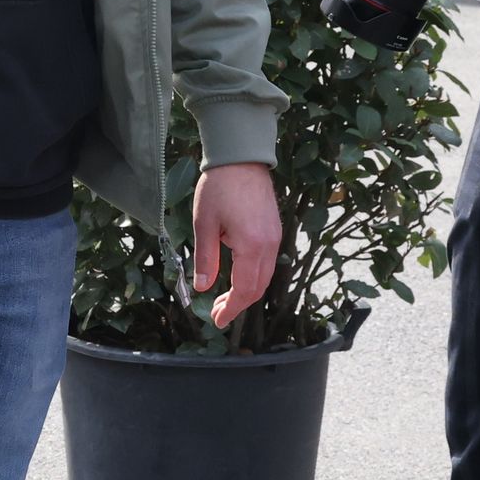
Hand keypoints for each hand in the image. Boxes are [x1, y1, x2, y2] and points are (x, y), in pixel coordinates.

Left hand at [188, 162, 283, 328]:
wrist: (241, 159)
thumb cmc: (219, 188)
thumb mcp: (204, 225)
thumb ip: (205, 259)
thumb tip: (203, 288)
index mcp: (252, 246)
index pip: (245, 289)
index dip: (232, 309)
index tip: (217, 321)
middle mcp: (270, 245)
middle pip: (258, 287)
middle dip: (238, 304)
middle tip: (217, 314)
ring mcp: (275, 237)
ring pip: (265, 276)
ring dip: (246, 291)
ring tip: (224, 300)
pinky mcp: (274, 230)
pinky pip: (267, 262)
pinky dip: (253, 276)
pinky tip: (236, 277)